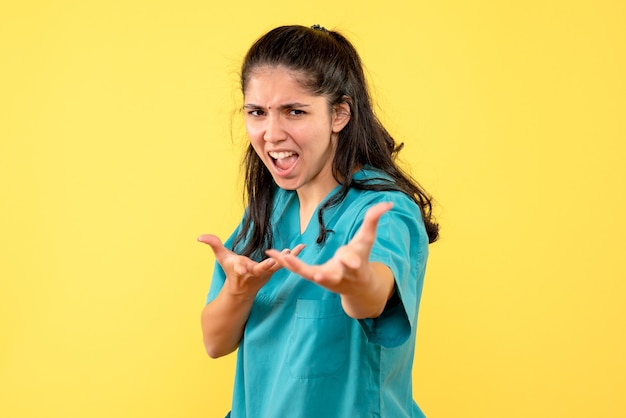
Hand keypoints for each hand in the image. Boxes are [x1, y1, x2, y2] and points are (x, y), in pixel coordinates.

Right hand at [198, 234, 304, 298]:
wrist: (242, 289)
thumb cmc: (231, 270)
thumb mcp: (221, 257)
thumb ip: (213, 244)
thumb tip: (200, 236)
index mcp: (240, 269)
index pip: (239, 269)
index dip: (239, 268)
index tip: (241, 267)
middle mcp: (254, 273)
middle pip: (261, 269)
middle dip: (267, 266)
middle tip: (274, 261)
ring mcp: (265, 273)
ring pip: (276, 266)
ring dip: (286, 259)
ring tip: (295, 249)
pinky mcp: (273, 271)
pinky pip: (284, 263)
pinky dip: (292, 256)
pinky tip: (300, 247)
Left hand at [265, 202, 393, 296]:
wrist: (358, 287)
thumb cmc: (362, 258)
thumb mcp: (367, 240)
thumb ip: (374, 220)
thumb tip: (388, 203)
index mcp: (354, 264)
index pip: (352, 260)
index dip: (351, 259)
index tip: (350, 259)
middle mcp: (339, 274)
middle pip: (333, 273)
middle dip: (326, 272)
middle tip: (318, 274)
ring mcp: (325, 278)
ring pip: (309, 274)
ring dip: (296, 266)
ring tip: (282, 257)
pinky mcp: (314, 277)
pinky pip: (298, 270)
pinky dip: (285, 262)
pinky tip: (270, 253)